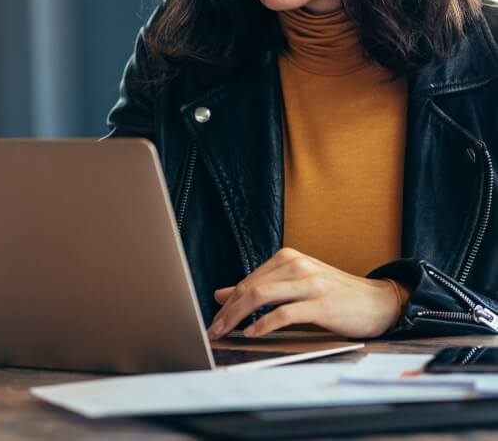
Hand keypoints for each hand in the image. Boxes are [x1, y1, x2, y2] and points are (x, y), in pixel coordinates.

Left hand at [208, 247, 405, 339]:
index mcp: (288, 258)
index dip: (228, 302)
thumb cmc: (334, 294)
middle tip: (213, 330)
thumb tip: (221, 294)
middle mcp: (296, 265)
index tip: (214, 319)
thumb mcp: (294, 285)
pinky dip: (264, 324)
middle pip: (250, 287)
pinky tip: (253, 334)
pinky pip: (284, 313)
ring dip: (238, 317)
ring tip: (226, 333)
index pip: (248, 280)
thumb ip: (261, 287)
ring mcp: (310, 283)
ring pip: (262, 296)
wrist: (378, 302)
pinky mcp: (322, 304)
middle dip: (227, 311)